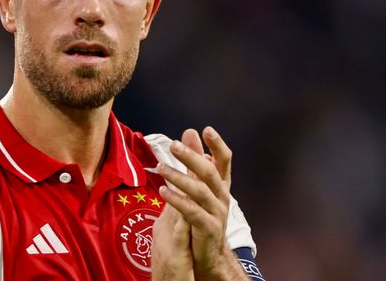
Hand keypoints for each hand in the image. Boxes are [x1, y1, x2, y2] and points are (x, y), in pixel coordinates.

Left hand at [158, 127, 246, 279]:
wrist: (208, 254)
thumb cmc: (202, 217)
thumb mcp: (199, 185)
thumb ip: (195, 160)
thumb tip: (189, 132)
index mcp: (220, 185)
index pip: (224, 160)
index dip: (217, 145)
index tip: (206, 130)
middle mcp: (221, 196)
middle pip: (209, 172)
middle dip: (192, 157)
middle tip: (174, 145)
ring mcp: (216, 213)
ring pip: (200, 191)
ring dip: (179, 178)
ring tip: (161, 168)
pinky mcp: (207, 228)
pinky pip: (192, 211)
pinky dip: (177, 200)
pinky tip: (163, 191)